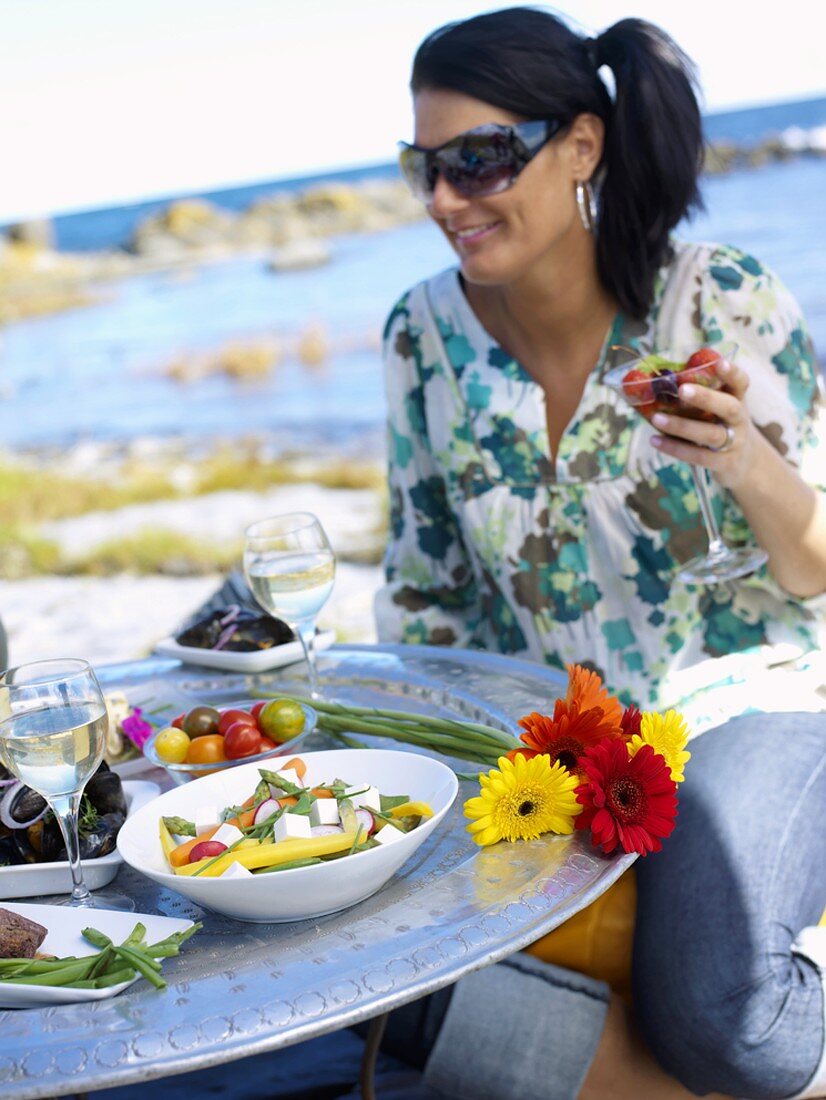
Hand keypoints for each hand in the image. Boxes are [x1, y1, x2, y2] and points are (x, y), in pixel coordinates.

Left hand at [649, 359, 757, 489]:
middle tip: (682, 390)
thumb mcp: (719, 409)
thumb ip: (700, 397)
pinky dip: (675, 448)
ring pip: (710, 434)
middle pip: (728, 407)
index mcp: (738, 400)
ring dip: (681, 426)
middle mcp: (739, 420)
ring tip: (656, 418)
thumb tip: (656, 384)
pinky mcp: (723, 463)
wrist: (746, 463)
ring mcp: (734, 443)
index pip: (741, 383)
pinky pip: (698, 456)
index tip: (719, 362)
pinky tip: (655, 440)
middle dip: (705, 398)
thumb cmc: (722, 426)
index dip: (732, 373)